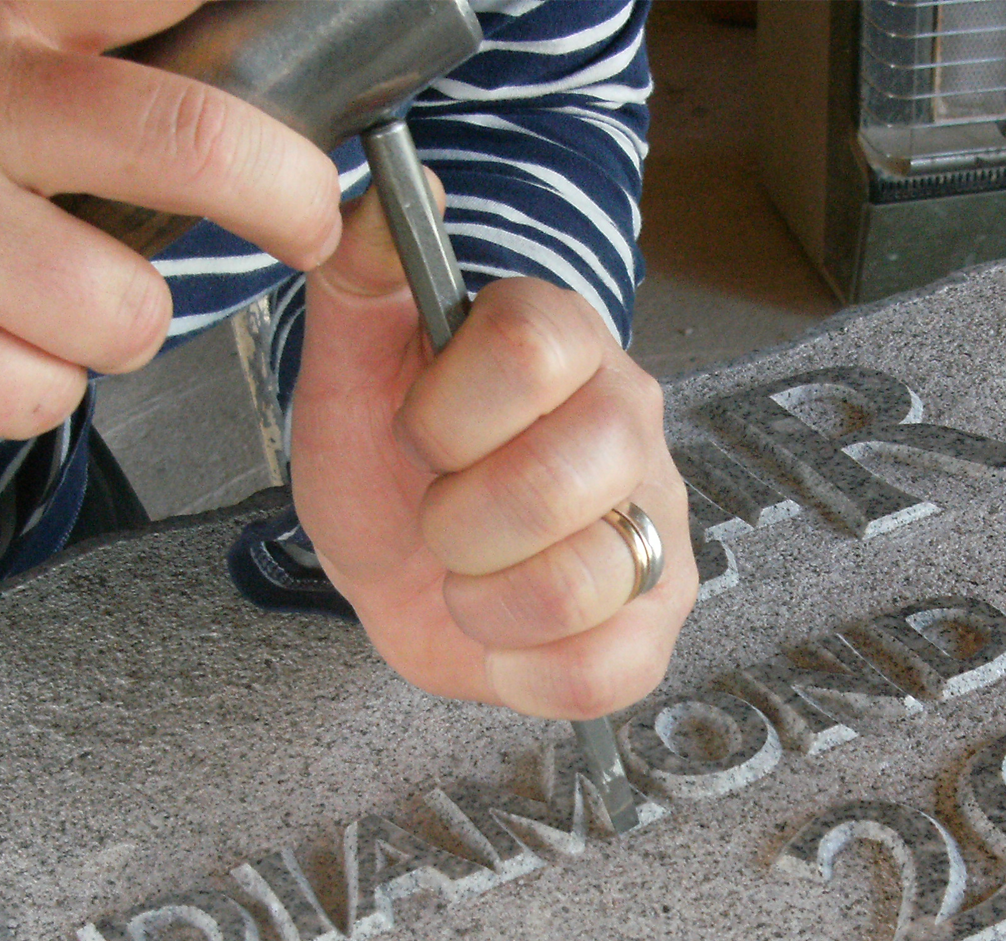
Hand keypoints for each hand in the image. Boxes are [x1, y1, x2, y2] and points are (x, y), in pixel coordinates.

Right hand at [0, 0, 341, 441]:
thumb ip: (54, 56)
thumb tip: (214, 106)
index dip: (253, 36)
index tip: (306, 97)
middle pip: (195, 139)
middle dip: (285, 195)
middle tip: (303, 222)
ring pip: (127, 310)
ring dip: (101, 333)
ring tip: (20, 302)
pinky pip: (43, 395)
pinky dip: (18, 393)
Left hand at [289, 191, 695, 719]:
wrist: (408, 575)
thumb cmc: (390, 470)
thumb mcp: (346, 377)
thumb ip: (359, 286)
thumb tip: (377, 207)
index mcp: (562, 342)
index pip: (534, 347)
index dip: (448, 414)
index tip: (416, 437)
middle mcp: (631, 425)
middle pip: (561, 477)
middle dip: (457, 522)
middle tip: (440, 521)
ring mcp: (658, 527)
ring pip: (580, 582)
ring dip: (484, 602)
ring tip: (473, 581)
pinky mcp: (659, 623)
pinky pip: (601, 669)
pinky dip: (523, 669)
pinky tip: (508, 637)